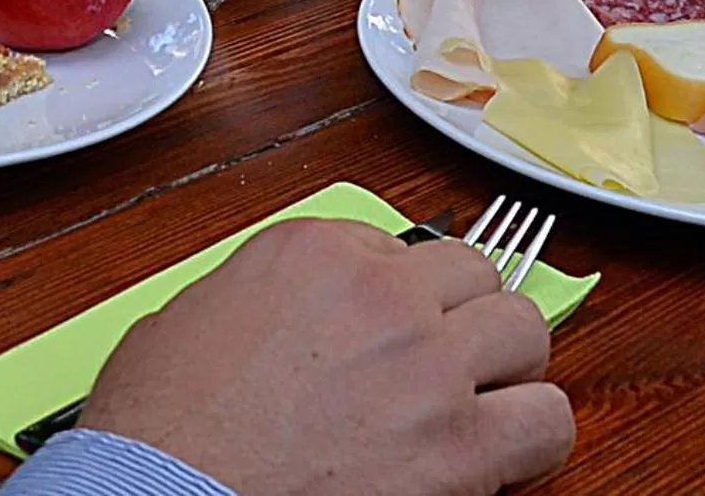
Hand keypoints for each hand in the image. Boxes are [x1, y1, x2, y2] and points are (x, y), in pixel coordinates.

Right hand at [79, 218, 574, 495]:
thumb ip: (259, 291)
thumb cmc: (157, 435)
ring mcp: (428, 367)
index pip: (404, 248)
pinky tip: (501, 457)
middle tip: (442, 367)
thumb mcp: (188, 318)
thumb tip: (287, 313)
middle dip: (463, 321)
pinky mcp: (459, 446)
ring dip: (506, 370)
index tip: (392, 331)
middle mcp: (383, 294)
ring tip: (479, 406)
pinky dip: (532, 438)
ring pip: (525, 331)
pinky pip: (547, 419)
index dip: (401, 297)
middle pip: (476, 276)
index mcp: (317, 251)